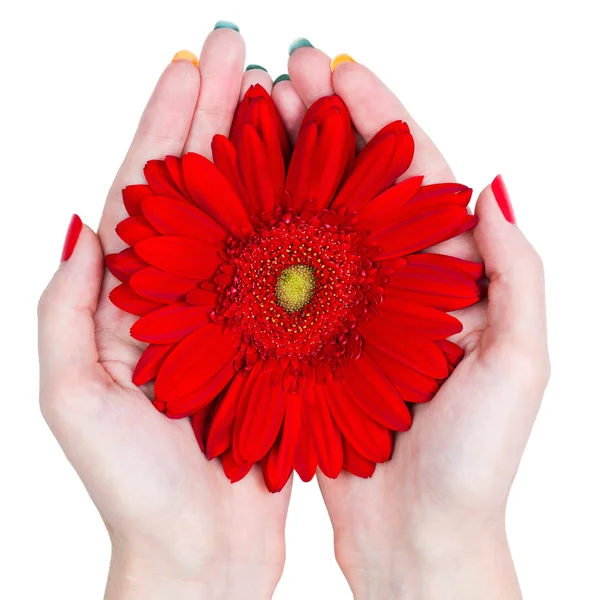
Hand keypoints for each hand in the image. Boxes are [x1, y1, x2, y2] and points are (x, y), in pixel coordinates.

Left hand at [38, 26, 313, 599]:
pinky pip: (288, 268)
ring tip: (283, 96)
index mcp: (134, 296)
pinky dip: (301, 221)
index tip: (192, 62)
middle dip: (218, 115)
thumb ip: (68, 312)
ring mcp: (234, 311)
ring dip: (264, 155)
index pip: (149, 189)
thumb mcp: (76, 401)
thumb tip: (81, 227)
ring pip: (250, 216)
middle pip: (201, 187)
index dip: (169, 123)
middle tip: (242, 49)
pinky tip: (320, 181)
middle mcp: (185, 293)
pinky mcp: (274, 340)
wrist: (195, 552)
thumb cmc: (135, 490)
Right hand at [286, 47, 548, 598]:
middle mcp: (400, 283)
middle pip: (360, 188)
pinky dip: (267, 239)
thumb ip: (516, 274)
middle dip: (325, 129)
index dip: (382, 120)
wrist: (418, 535)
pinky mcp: (317, 342)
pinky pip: (290, 278)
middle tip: (284, 78)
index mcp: (451, 277)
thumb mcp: (519, 366)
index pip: (417, 177)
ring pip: (319, 223)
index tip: (341, 73)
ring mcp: (353, 308)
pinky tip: (239, 205)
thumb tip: (494, 188)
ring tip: (255, 123)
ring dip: (291, 171)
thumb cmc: (474, 462)